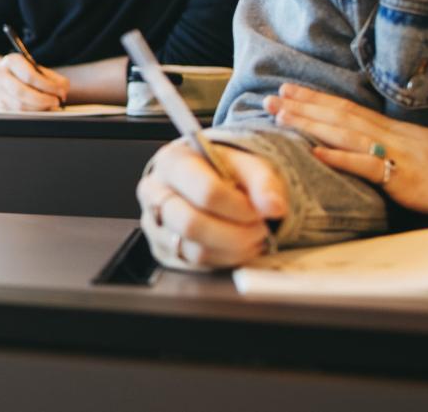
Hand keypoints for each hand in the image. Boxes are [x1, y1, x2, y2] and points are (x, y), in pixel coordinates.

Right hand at [0, 53, 69, 110]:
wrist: (2, 75)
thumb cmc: (24, 71)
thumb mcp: (37, 68)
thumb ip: (52, 77)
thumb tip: (63, 89)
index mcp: (12, 61)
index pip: (30, 76)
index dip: (48, 86)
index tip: (61, 91)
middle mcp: (1, 75)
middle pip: (22, 92)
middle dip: (43, 99)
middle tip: (57, 101)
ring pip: (20, 105)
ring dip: (39, 108)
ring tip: (51, 105)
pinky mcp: (0, 104)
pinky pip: (19, 112)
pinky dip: (34, 112)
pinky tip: (42, 108)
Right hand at [137, 139, 287, 270]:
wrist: (205, 179)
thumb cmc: (223, 170)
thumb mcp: (247, 164)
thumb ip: (263, 182)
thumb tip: (274, 207)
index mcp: (171, 161)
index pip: (205, 191)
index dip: (239, 208)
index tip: (261, 212)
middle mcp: (153, 192)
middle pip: (191, 224)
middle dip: (235, 234)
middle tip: (260, 230)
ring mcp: (153, 223)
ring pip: (193, 249)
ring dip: (233, 250)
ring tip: (252, 238)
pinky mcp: (161, 248)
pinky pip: (193, 265)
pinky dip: (223, 260)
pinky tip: (236, 247)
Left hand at [265, 83, 427, 216]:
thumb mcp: (417, 151)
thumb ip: (388, 148)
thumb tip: (362, 149)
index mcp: (391, 129)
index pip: (346, 108)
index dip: (315, 99)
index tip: (288, 90)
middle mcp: (390, 135)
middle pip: (339, 115)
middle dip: (302, 106)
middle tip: (269, 97)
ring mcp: (396, 155)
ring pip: (347, 133)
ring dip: (312, 124)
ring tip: (282, 116)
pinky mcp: (403, 178)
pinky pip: (368, 166)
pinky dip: (341, 159)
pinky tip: (316, 154)